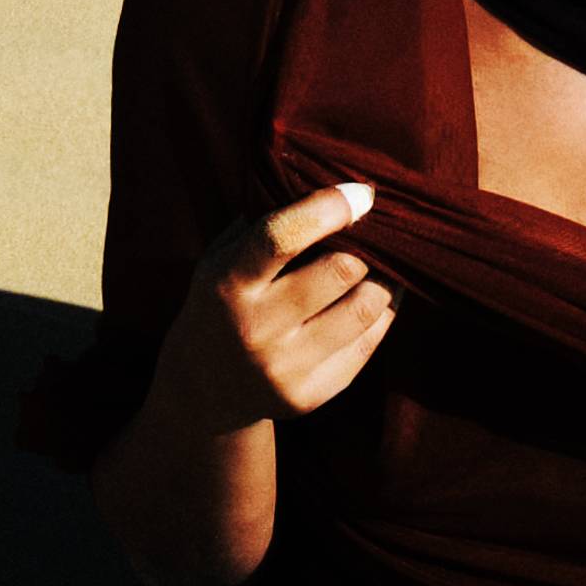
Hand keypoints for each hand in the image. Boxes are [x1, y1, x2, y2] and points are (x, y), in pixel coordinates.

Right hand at [154, 179, 397, 430]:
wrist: (202, 390)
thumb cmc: (222, 305)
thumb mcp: (219, 262)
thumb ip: (263, 227)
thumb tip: (334, 190)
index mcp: (228, 285)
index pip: (281, 237)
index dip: (328, 209)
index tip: (363, 194)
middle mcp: (255, 329)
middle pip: (339, 271)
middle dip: (365, 247)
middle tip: (373, 235)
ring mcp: (284, 368)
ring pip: (365, 307)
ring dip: (383, 280)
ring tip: (382, 266)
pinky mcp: (310, 395)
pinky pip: (368, 342)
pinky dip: (381, 314)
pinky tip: (375, 300)